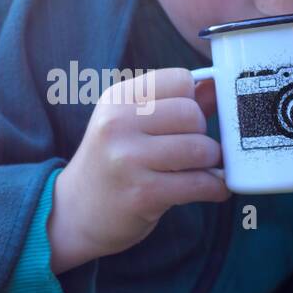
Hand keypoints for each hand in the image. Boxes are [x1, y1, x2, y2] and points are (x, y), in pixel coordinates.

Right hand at [47, 68, 230, 274]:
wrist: (75, 213)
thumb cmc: (111, 164)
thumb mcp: (130, 124)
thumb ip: (174, 104)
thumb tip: (217, 88)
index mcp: (117, 99)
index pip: (179, 79)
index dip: (192, 100)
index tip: (187, 120)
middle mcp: (118, 125)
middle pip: (192, 114)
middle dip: (202, 134)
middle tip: (192, 150)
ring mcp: (128, 159)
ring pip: (200, 148)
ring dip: (210, 162)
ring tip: (199, 169)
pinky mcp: (143, 193)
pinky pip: (200, 183)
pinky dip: (216, 188)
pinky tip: (211, 189)